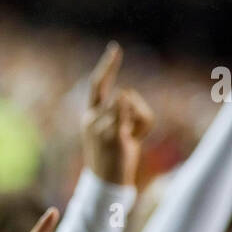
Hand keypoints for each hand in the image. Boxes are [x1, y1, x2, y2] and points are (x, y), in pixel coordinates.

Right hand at [80, 42, 154, 186]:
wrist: (107, 183)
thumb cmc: (116, 155)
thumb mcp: (119, 130)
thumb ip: (126, 111)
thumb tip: (125, 94)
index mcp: (90, 115)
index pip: (99, 84)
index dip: (107, 66)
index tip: (115, 48)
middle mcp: (91, 118)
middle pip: (124, 95)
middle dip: (136, 112)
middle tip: (130, 136)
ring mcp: (99, 126)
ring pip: (130, 104)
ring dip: (140, 121)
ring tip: (131, 141)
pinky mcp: (112, 135)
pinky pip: (128, 114)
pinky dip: (138, 121)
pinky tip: (133, 140)